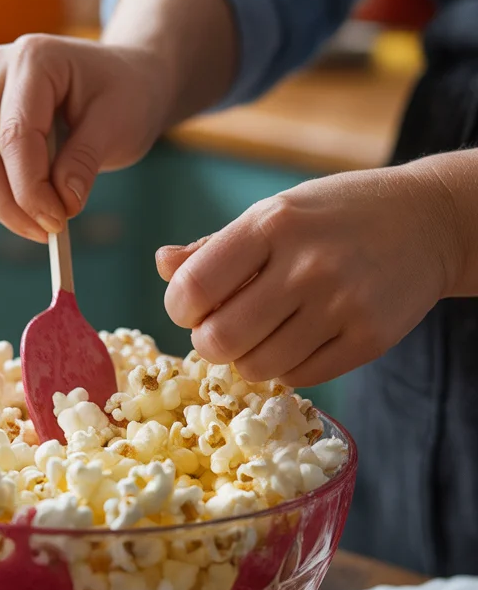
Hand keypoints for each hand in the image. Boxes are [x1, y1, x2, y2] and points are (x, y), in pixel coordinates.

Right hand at [0, 0, 236, 241]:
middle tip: (46, 235)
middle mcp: (1, 67)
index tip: (57, 223)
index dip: (30, 186)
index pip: (16, 134)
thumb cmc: (129, 94)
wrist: (131, 78)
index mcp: (34, 58)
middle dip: (11, 201)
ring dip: (6, 204)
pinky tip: (36, 214)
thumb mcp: (119, 125)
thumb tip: (63, 204)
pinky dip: (8, 194)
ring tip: (45, 230)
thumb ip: (85, 161)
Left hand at [157, 165, 459, 386]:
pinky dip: (287, 367)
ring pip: (258, 367)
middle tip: (222, 330)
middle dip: (209, 342)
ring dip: (248, 359)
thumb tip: (163, 265)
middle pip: (221, 339)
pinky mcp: (369, 338)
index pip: (196, 286)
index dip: (180, 308)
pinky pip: (300, 377)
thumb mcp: (275, 213)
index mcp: (273, 224)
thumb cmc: (336, 216)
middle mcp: (307, 264)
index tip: (191, 307)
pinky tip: (298, 339)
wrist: (428, 222)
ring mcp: (341, 305)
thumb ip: (216, 245)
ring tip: (263, 334)